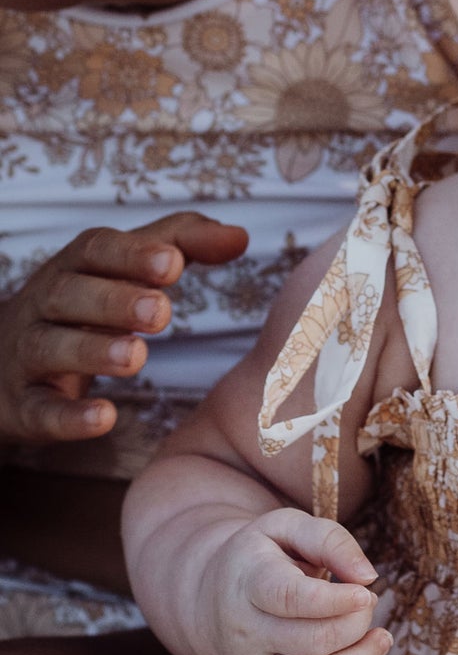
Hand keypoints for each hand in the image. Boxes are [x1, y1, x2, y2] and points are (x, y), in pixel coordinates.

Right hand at [0, 213, 248, 445]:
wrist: (2, 365)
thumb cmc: (82, 307)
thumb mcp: (123, 270)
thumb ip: (179, 245)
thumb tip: (238, 236)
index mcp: (73, 268)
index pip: (95, 250)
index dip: (131, 254)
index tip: (172, 262)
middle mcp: (43, 306)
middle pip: (68, 295)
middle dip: (113, 300)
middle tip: (160, 311)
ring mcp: (27, 356)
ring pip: (48, 347)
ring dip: (91, 351)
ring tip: (136, 356)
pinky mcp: (23, 406)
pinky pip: (40, 410)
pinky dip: (69, 416)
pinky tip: (105, 418)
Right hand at [198, 507, 389, 654]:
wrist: (211, 596)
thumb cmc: (263, 556)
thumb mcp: (287, 527)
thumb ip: (329, 539)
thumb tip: (367, 575)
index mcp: (251, 582)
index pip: (291, 599)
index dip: (335, 600)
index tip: (365, 592)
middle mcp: (248, 632)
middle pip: (312, 642)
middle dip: (355, 624)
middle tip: (367, 603)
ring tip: (379, 638)